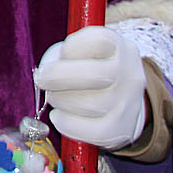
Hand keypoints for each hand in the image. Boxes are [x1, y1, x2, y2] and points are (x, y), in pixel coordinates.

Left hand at [33, 26, 147, 150]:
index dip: (72, 47)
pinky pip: (93, 131)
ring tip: (54, 98)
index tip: (61, 55)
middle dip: (58, 77)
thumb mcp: (87, 50)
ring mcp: (128, 104)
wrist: (127, 100)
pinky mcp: (122, 129)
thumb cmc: (95, 69)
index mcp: (119, 48)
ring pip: (90, 104)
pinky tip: (59, 117)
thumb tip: (45, 72)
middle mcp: (129, 74)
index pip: (98, 41)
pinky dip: (69, 124)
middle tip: (42, 79)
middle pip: (94, 75)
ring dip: (61, 101)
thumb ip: (67, 54)